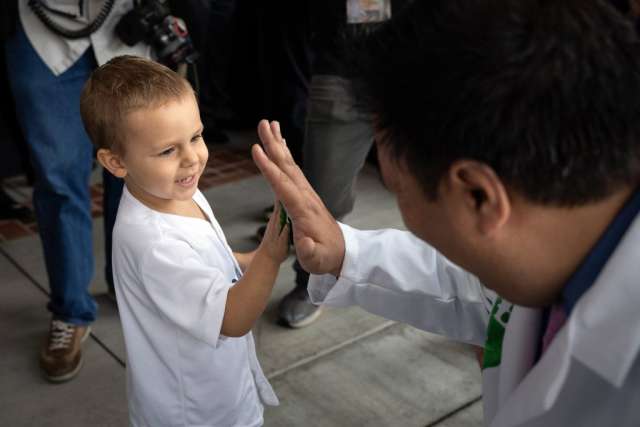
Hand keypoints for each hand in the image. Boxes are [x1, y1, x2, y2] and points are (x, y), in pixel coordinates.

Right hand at [252, 120, 345, 276]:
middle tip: (263, 124)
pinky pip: (293, 170)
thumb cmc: (325, 257)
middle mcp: (305, 197)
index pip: (283, 185)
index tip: (257, 150)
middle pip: (286, 166)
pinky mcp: (305, 195)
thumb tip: (304, 242)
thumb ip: (309, 251)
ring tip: (269, 125)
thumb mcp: (316, 260)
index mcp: (303, 210)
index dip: (269, 168)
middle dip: (273, 145)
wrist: (342, 254)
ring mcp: (307, 194)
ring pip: (290, 164)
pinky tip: (280, 144)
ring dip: (278, 144)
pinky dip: (285, 155)